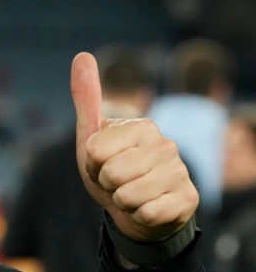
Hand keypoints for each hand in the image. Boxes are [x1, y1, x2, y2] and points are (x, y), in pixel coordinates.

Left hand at [71, 53, 198, 241]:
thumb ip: (87, 97)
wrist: (134, 208)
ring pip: (128, 196)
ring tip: (130, 194)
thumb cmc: (110, 169)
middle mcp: (166, 146)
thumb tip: (83, 55)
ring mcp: (180, 173)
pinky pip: (148, 213)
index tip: (101, 163)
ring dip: (122, 201)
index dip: (91, 164)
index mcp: (143, 127)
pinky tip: (147, 208)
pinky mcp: (188, 200)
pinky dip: (139, 215)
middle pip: (111, 174)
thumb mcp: (91, 136)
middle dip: (106, 184)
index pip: (95, 151)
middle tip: (116, 181)